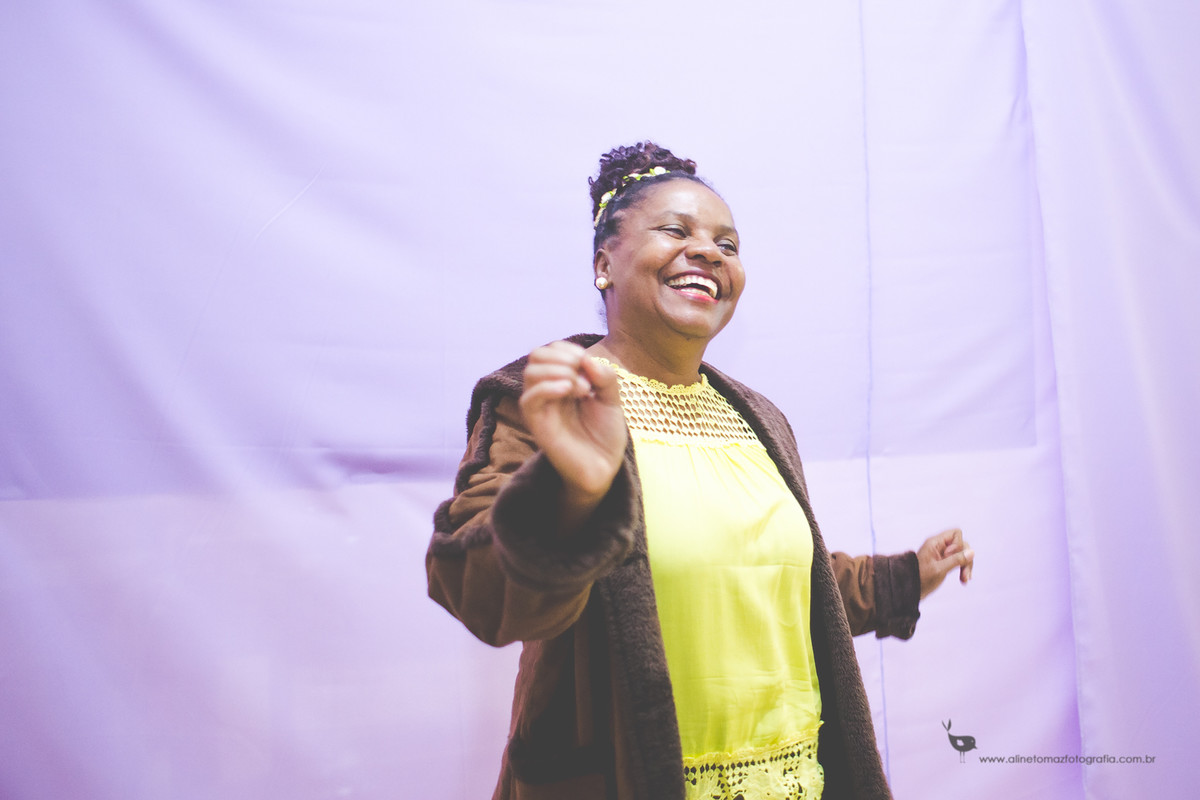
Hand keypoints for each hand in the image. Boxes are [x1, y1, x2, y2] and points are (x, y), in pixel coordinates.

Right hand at [519, 341, 627, 517]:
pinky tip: (569, 390)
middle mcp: (548, 390)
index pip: (552, 349)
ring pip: (531, 372)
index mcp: (563, 380)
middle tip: (583, 375)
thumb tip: (586, 358)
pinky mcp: (537, 423)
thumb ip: (604, 376)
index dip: (569, 349)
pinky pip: (529, 398)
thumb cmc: (605, 435)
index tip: (588, 365)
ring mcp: (541, 406)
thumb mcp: (612, 399)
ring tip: (581, 388)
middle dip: (562, 357)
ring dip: (558, 370)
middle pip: (537, 355)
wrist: (603, 467)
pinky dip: (548, 387)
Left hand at [917, 528, 973, 598]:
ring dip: (966, 566)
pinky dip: (963, 569)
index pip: (956, 533)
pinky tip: (964, 580)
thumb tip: (972, 552)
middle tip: (965, 575)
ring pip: (962, 554)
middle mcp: (939, 546)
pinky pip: (959, 561)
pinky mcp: (945, 562)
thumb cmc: (921, 579)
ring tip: (965, 579)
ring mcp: (942, 554)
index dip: (958, 545)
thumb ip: (956, 560)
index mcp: (935, 543)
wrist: (910, 590)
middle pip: (962, 545)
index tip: (949, 557)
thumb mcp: (939, 569)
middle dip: (966, 559)